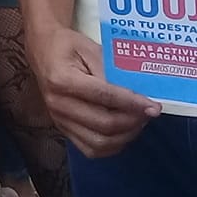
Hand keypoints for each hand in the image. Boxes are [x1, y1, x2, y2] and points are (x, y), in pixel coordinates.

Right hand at [31, 27, 158, 156]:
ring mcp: (59, 120)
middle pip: (103, 124)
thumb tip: (137, 94)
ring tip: (137, 122)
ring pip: (99, 143)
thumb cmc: (68, 46)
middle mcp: (58, 104)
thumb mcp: (91, 49)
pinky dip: (112, 146)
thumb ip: (111, 72)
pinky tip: (123, 132)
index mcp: (62, 80)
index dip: (133, 103)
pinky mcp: (62, 129)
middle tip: (148, 112)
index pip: (105, 97)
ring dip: (125, 136)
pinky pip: (90, 149)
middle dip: (133, 121)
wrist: (43, 51)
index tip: (154, 106)